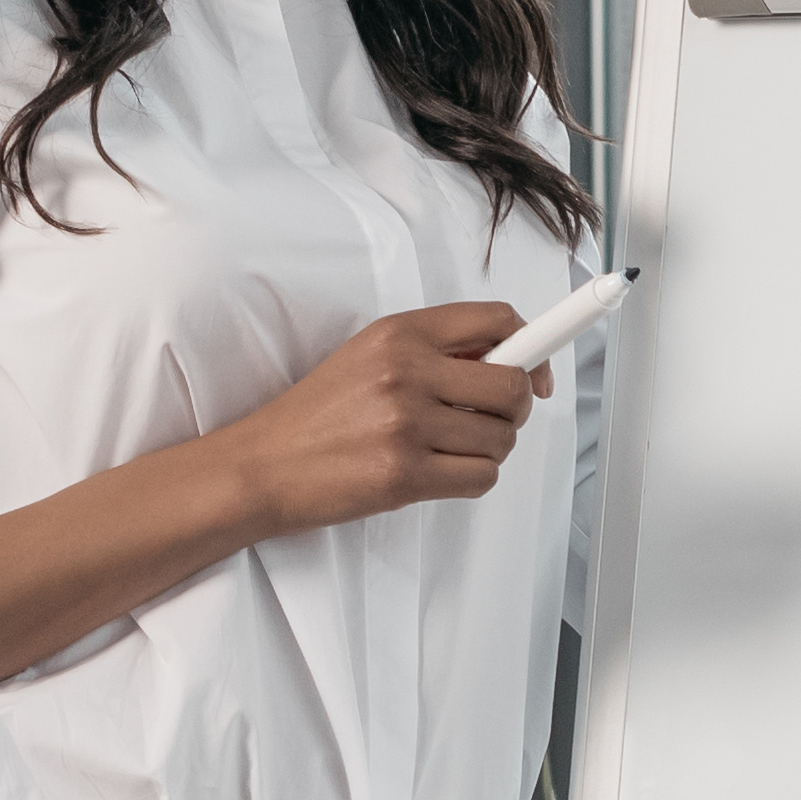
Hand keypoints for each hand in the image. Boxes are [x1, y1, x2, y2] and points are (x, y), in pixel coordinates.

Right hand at [212, 303, 547, 538]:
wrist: (262, 466)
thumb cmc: (316, 416)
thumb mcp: (369, 357)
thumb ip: (435, 352)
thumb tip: (512, 362)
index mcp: (399, 332)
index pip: (497, 320)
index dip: (534, 347)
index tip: (538, 371)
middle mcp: (405, 370)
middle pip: (514, 386)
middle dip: (514, 409)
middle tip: (487, 420)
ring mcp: (405, 423)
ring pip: (503, 439)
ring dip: (488, 450)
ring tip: (445, 448)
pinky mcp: (405, 473)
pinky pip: (481, 478)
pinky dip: (472, 480)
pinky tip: (438, 472)